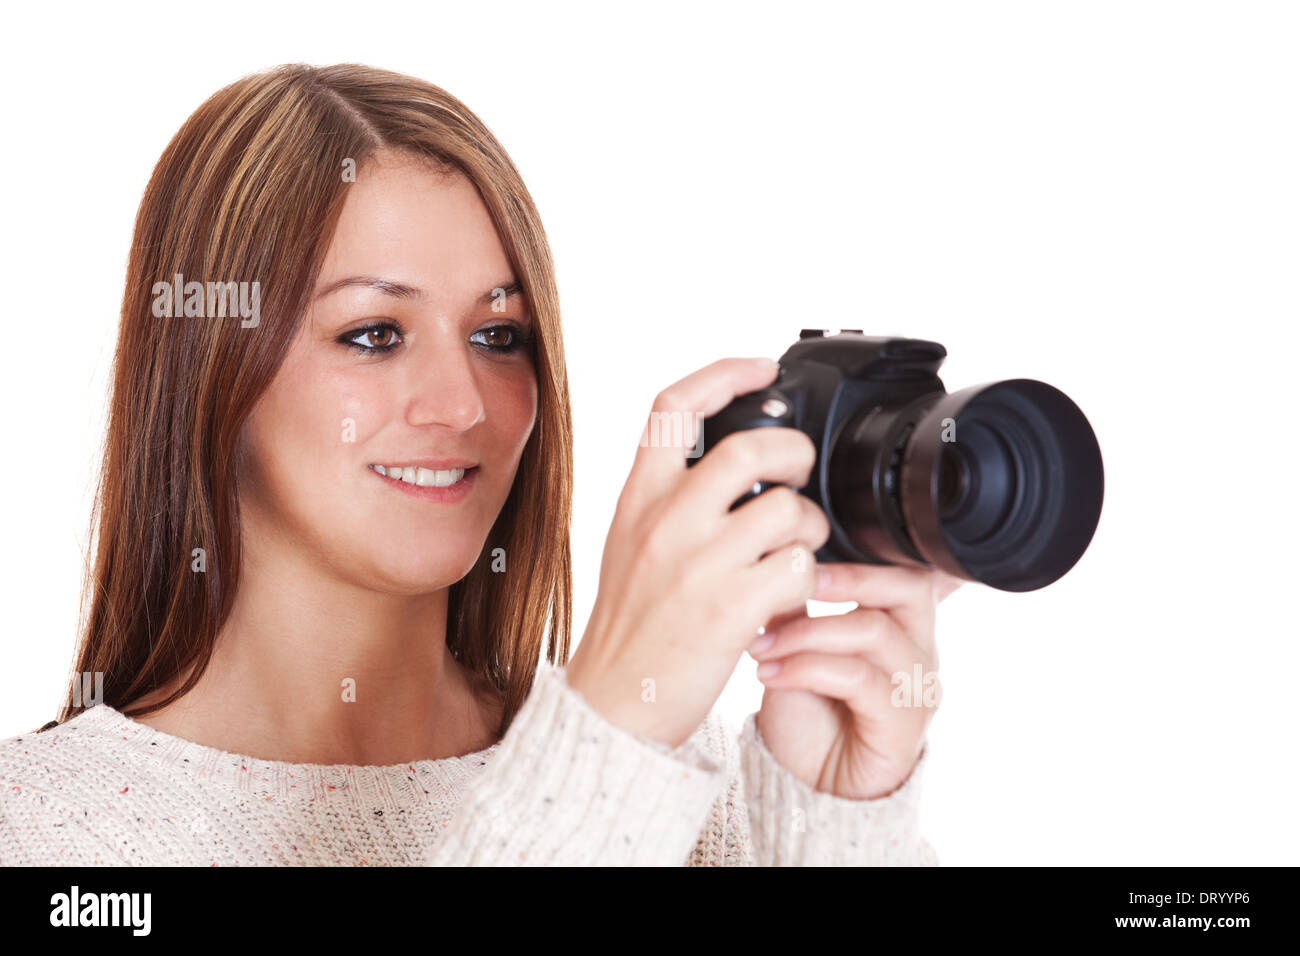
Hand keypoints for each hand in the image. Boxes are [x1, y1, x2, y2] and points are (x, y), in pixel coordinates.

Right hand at [566, 357, 831, 748]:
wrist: (614, 704)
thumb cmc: (630, 626)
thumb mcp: (631, 542)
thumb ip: (670, 497)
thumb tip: (734, 461)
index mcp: (637, 497)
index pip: (673, 405)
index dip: (724, 373)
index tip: (763, 369)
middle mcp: (665, 520)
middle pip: (750, 446)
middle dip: (794, 453)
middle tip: (799, 476)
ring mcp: (698, 562)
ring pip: (788, 509)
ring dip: (809, 529)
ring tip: (793, 553)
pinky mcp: (731, 607)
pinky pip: (800, 566)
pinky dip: (807, 578)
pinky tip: (786, 594)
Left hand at [749, 562, 963, 799]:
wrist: (808, 785)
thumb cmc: (808, 713)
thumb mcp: (795, 647)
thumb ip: (797, 605)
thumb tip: (775, 555)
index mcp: (903, 625)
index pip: (905, 568)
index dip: (860, 554)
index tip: (799, 552)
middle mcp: (921, 651)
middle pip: (908, 587)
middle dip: (844, 578)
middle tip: (788, 581)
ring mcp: (917, 689)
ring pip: (873, 631)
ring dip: (807, 632)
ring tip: (760, 644)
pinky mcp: (903, 725)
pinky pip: (857, 679)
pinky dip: (806, 668)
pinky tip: (770, 674)